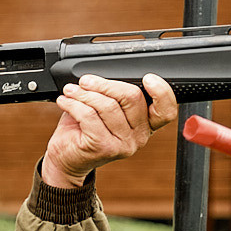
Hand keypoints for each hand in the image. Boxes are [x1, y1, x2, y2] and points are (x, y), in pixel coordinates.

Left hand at [40, 74, 176, 189]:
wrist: (67, 158)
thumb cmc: (85, 130)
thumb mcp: (106, 110)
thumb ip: (115, 95)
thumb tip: (106, 72)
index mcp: (146, 125)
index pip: (166, 110)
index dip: (162, 91)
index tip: (147, 78)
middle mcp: (140, 137)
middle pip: (132, 97)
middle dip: (105, 84)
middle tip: (85, 81)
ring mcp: (124, 144)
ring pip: (108, 105)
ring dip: (84, 93)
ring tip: (71, 91)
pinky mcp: (104, 147)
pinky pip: (89, 115)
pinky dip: (73, 104)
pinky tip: (65, 101)